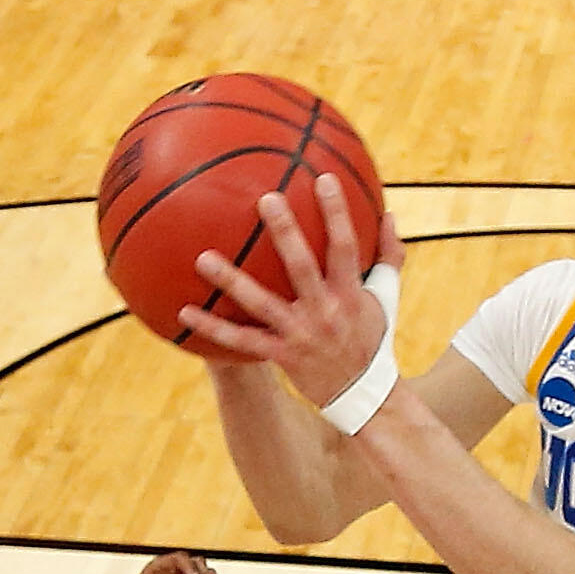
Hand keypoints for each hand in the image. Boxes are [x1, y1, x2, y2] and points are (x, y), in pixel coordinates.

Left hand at [179, 174, 390, 418]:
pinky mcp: (281, 356)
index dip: (336, 213)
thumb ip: (389, 256)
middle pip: (301, 266)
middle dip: (285, 232)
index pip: (345, 246)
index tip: (324, 179)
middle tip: (266, 198)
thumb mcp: (386, 298)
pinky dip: (212, 328)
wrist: (363, 394)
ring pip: (261, 304)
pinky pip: (241, 341)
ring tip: (202, 258)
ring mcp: (300, 334)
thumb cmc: (371, 337)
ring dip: (231, 281)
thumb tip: (391, 214)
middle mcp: (324, 311)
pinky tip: (184, 310)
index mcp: (350, 293)